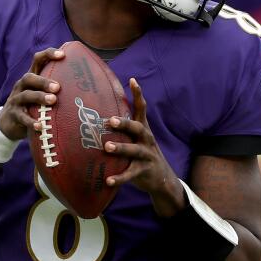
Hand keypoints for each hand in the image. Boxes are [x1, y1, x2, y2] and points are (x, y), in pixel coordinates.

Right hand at [0, 48, 64, 139]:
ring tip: (53, 101)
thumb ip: (56, 88)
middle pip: (29, 77)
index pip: (38, 60)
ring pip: (26, 95)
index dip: (48, 54)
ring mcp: (16, 100)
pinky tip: (40, 126)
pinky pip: (22, 117)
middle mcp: (22, 85)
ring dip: (39, 97)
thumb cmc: (33, 105)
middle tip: (58, 87)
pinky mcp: (13, 114)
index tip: (63, 54)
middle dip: (44, 81)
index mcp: (32, 77)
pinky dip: (31, 121)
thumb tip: (87, 87)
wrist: (9, 123)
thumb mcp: (41, 93)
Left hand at [104, 78, 185, 216]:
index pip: (141, 108)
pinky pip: (130, 174)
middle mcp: (146, 140)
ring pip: (134, 150)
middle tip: (110, 120)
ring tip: (107, 147)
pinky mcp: (144, 171)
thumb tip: (97, 115)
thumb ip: (123, 129)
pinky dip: (119, 177)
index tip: (132, 80)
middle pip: (137, 128)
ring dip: (120, 148)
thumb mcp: (137, 139)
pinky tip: (108, 180)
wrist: (163, 179)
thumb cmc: (142, 154)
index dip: (138, 94)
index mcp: (143, 129)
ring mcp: (146, 155)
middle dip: (124, 123)